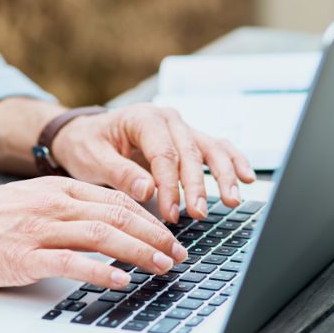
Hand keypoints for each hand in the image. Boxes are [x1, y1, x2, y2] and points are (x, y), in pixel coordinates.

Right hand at [0, 176, 187, 288]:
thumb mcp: (31, 203)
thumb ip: (67, 210)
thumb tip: (107, 226)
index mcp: (57, 189)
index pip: (116, 200)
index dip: (149, 218)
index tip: (170, 236)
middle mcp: (53, 204)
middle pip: (118, 216)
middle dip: (156, 236)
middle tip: (180, 254)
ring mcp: (39, 230)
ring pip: (102, 236)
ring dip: (139, 252)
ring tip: (163, 267)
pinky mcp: (24, 256)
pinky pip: (70, 262)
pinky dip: (99, 271)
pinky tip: (120, 280)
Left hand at [51, 103, 256, 221]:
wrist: (86, 135)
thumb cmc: (88, 145)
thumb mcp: (92, 159)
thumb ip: (119, 173)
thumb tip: (146, 189)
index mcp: (144, 118)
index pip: (164, 154)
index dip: (170, 186)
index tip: (171, 213)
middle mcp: (168, 119)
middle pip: (191, 152)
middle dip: (198, 186)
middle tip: (199, 213)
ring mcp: (182, 129)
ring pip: (210, 149)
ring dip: (223, 175)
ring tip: (232, 199)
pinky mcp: (189, 141)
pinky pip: (217, 148)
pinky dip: (234, 161)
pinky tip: (247, 178)